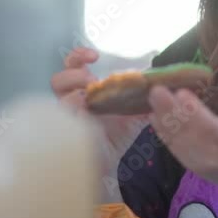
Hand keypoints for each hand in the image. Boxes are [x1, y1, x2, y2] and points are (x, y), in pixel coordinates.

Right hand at [50, 46, 148, 176]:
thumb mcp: (134, 111)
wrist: (113, 161)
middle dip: (73, 76)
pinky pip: (64, 125)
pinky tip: (87, 120)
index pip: (72, 65)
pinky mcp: (67, 136)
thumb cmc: (118, 133)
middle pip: (58, 80)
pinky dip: (77, 120)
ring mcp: (67, 118)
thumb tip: (159, 85)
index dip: (78, 56)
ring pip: (60, 102)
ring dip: (73, 98)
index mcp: (85, 88)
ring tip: (89, 102)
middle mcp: (72, 101)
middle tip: (91, 81)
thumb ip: (143, 97)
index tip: (94, 56)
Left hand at [146, 85, 217, 193]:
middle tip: (158, 90)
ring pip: (177, 139)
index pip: (211, 128)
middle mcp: (212, 157)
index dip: (196, 112)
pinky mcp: (189, 164)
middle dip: (171, 111)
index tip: (184, 93)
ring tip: (152, 98)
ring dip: (163, 118)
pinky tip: (153, 115)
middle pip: (188, 132)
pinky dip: (162, 131)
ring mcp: (198, 163)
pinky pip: (173, 147)